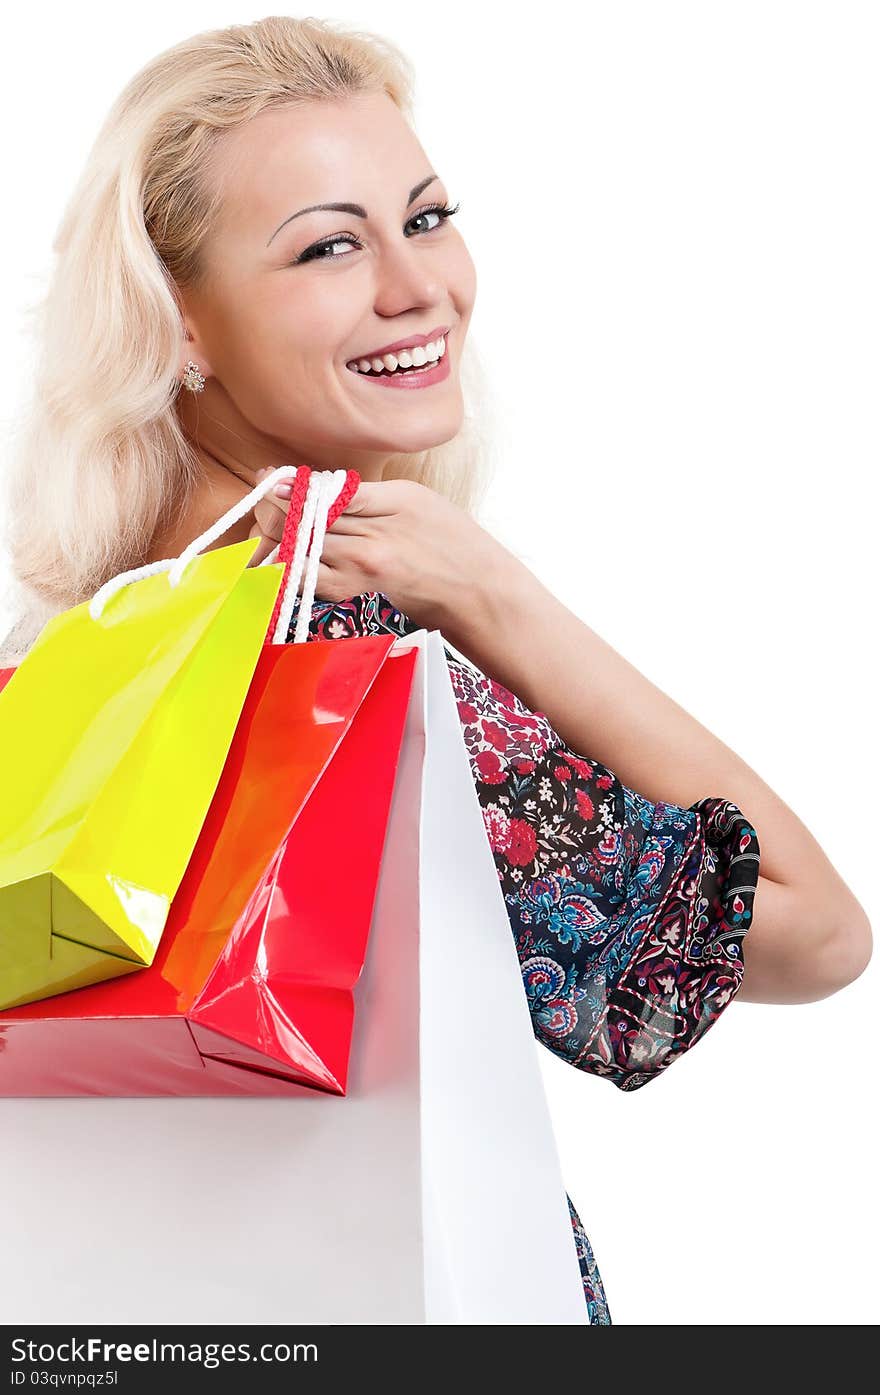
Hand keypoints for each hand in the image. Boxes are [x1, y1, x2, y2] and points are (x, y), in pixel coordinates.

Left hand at [249, 468, 513, 639]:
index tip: (272, 478)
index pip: (326, 490)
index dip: (291, 485)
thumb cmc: (451, 542)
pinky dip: (288, 564)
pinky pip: (306, 576)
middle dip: (276, 506)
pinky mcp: (353, 592)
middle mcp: (371, 539)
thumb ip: (367, 493)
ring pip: (299, 546)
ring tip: (268, 522)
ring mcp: (359, 570)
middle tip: (264, 494)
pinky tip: (279, 554)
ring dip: (276, 534)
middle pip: (305, 518)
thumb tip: (318, 487)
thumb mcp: (416, 499)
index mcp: (390, 504)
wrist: (476, 591)